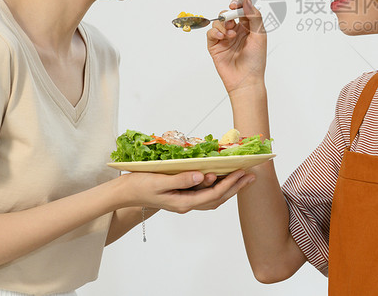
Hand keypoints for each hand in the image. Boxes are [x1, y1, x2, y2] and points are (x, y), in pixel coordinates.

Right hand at [121, 170, 254, 213]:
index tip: (241, 172)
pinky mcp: (182, 196)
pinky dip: (217, 187)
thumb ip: (181, 179)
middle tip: (251, 176)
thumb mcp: (159, 181)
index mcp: (183, 202)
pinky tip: (222, 179)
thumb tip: (203, 176)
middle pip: (218, 198)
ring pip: (213, 198)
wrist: (125, 193)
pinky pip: (205, 194)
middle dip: (236, 187)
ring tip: (243, 177)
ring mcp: (185, 201)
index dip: (229, 183)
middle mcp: (187, 204)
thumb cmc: (140, 185)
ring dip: (229, 188)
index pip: (213, 194)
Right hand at [207, 0, 266, 92]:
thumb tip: (247, 0)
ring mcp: (225, 39)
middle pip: (228, 15)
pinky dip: (215, 32)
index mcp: (249, 28)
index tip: (235, 5)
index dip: (238, 5)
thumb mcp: (259, 35)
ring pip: (219, 22)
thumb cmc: (256, 61)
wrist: (246, 80)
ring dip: (223, 25)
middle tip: (231, 20)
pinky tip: (222, 37)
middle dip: (229, 14)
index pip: (242, 11)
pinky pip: (211, 33)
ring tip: (230, 35)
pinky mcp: (215, 47)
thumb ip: (254, 16)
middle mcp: (237, 32)